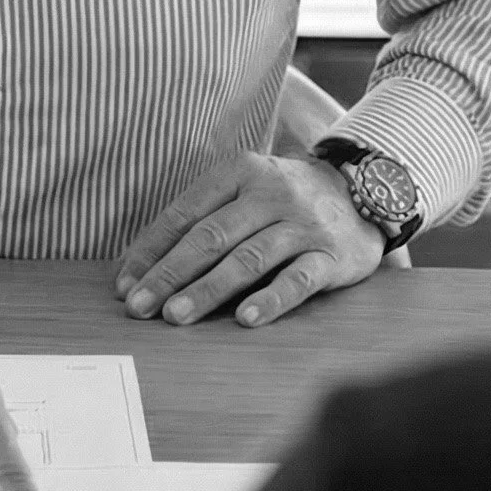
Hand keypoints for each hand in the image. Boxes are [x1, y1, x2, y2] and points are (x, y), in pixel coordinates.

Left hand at [114, 152, 385, 328]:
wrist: (365, 191)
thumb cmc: (285, 198)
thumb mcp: (245, 189)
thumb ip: (204, 218)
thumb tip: (145, 265)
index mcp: (238, 172)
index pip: (184, 213)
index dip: (150, 250)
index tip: (124, 284)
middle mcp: (269, 193)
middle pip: (210, 237)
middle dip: (169, 274)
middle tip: (139, 306)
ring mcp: (301, 225)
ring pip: (247, 259)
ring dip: (208, 290)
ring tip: (175, 316)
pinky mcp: (332, 256)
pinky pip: (298, 279)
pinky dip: (271, 299)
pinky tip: (246, 319)